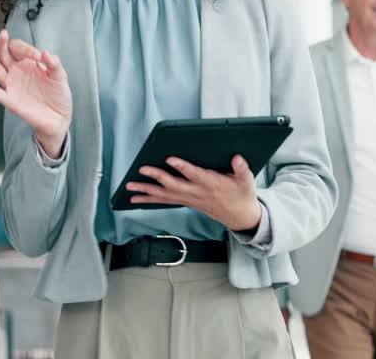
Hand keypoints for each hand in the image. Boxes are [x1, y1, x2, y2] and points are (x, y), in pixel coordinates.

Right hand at [0, 30, 72, 157]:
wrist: (59, 118)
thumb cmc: (58, 96)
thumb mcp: (60, 77)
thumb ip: (54, 64)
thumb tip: (45, 53)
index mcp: (28, 64)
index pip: (19, 49)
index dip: (27, 49)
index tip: (38, 56)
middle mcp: (17, 73)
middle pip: (4, 54)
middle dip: (2, 43)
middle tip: (3, 34)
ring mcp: (12, 86)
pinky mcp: (10, 100)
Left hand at [125, 155, 261, 231]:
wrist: (240, 217)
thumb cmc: (242, 195)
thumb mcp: (247, 181)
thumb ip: (242, 169)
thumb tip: (237, 157)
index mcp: (210, 184)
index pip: (194, 174)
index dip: (182, 167)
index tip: (170, 159)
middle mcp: (196, 192)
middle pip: (173, 185)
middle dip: (156, 177)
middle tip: (142, 169)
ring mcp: (189, 199)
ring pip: (164, 195)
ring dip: (146, 191)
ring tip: (129, 187)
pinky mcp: (185, 202)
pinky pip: (164, 201)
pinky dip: (149, 199)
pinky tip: (136, 198)